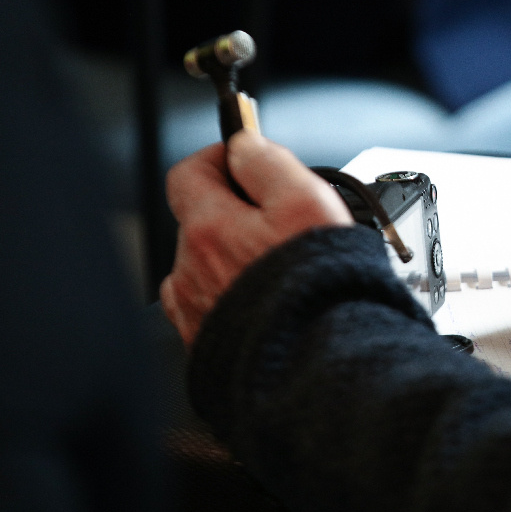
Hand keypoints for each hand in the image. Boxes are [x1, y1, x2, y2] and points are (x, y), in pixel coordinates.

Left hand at [160, 131, 353, 345]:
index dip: (219, 159)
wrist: (319, 367)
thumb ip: (269, 164)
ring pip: (206, 268)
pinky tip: (270, 304)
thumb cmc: (318, 288)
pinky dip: (236, 299)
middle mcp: (189, 271)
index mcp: (209, 229)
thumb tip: (244, 145)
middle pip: (202, 222)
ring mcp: (194, 312)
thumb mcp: (307, 202)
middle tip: (284, 223)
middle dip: (238, 215)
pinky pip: (212, 308)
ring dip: (235, 260)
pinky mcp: (206, 346)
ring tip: (281, 271)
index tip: (247, 161)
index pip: (189, 173)